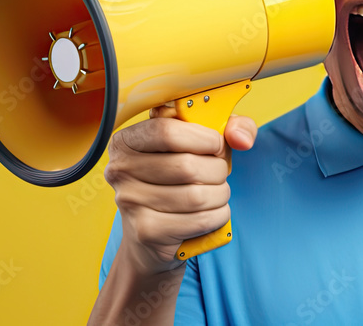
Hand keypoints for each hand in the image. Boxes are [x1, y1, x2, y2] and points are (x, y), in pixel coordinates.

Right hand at [103, 113, 257, 277]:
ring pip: (197, 196)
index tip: (216, 145)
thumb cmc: (178, 179)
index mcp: (127, 141)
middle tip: (218, 174)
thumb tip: (242, 138)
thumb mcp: (201, 143)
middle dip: (217, 170)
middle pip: (187, 166)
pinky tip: (213, 212)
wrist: (153, 236)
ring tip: (217, 193)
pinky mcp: (147, 232)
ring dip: (220, 194)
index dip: (203, 137)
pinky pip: (200, 220)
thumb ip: (229, 126)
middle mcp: (120, 170)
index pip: (166, 131)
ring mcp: (130, 203)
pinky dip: (218, 215)